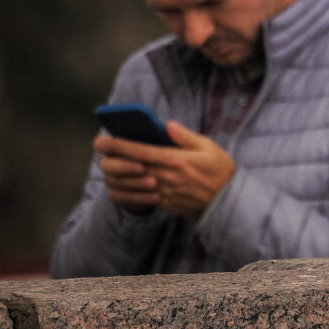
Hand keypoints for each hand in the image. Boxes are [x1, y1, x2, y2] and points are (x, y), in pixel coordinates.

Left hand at [94, 122, 236, 221]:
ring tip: (109, 163)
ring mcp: (164, 192)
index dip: (118, 145)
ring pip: (131, 183)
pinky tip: (121, 184)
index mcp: (176, 160)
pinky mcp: (165, 203)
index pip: (140, 151)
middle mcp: (166, 177)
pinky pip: (139, 197)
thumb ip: (185, 136)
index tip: (103, 139)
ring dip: (116, 173)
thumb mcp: (209, 147)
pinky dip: (127, 190)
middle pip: (130, 166)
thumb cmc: (220, 171)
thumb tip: (167, 125)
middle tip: (100, 148)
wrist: (228, 202)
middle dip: (111, 156)